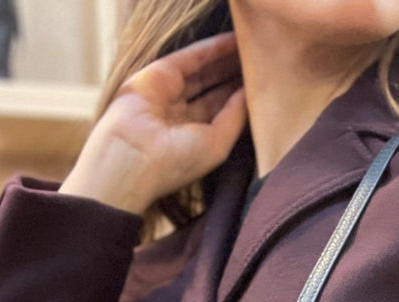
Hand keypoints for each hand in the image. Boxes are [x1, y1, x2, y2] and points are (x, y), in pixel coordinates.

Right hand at [59, 31, 246, 214]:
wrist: (131, 157)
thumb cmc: (174, 163)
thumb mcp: (216, 144)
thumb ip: (235, 117)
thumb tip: (250, 93)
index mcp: (193, 140)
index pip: (222, 113)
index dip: (242, 98)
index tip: (267, 86)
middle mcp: (181, 117)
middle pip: (215, 89)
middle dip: (236, 76)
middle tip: (263, 62)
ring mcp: (169, 94)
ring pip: (204, 72)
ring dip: (227, 60)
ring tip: (254, 48)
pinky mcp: (159, 74)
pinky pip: (191, 57)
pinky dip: (212, 48)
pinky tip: (233, 42)